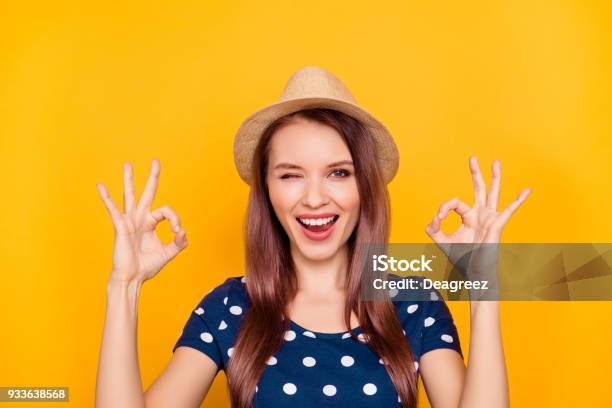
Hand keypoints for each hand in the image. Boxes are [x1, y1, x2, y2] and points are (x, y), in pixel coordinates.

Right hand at [96, 159, 187, 283]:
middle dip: (152, 177)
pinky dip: (106, 198)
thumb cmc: (146, 266)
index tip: (178, 231)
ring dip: (129, 180)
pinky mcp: (121, 226)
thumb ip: (179, 242)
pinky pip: (113, 209)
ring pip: (130, 196)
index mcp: (150, 223)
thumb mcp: (168, 253)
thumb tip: (183, 232)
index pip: (166, 211)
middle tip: (156, 161)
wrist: (132, 278)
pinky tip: (100, 186)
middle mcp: (140, 218)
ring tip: (128, 164)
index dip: (175, 219)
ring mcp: (129, 221)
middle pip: (147, 193)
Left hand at [425, 156, 529, 285]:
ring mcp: (490, 218)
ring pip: (493, 193)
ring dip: (494, 177)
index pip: (455, 203)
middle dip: (475, 173)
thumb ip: (433, 228)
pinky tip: (527, 190)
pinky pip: (509, 210)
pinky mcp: (497, 225)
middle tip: (472, 157)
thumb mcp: (442, 240)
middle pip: (478, 189)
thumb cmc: (462, 258)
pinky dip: (518, 200)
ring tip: (495, 161)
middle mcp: (480, 214)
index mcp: (468, 216)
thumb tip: (434, 217)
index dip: (444, 208)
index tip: (438, 218)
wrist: (475, 273)